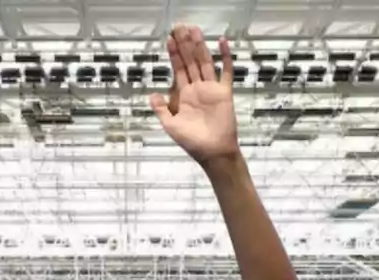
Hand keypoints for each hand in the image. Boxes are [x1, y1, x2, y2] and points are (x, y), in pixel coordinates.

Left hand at [150, 24, 239, 167]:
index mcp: (184, 95)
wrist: (213, 152)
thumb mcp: (170, 126)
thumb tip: (152, 94)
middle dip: (185, 45)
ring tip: (194, 30)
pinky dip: (225, 58)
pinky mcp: (224, 92)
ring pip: (205, 62)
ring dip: (200, 46)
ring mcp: (211, 89)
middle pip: (190, 62)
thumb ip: (161, 109)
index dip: (174, 55)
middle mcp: (197, 88)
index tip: (169, 40)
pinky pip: (225, 72)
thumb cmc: (192, 141)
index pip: (178, 70)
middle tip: (180, 27)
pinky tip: (222, 43)